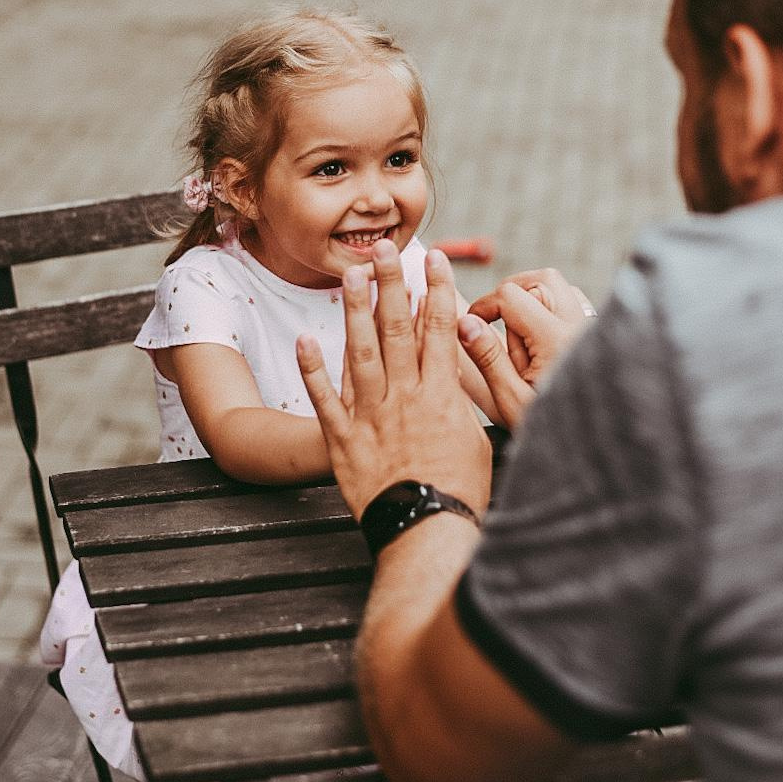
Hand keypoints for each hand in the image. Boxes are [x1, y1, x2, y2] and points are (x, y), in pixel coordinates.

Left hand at [298, 241, 492, 520]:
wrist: (426, 532)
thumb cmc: (461, 492)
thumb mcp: (478, 439)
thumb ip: (465, 401)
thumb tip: (466, 371)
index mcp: (441, 396)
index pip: (439, 331)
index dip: (437, 291)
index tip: (433, 260)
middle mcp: (404, 397)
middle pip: (397, 329)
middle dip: (390, 284)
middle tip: (380, 249)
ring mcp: (371, 416)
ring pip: (360, 353)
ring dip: (352, 311)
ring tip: (348, 275)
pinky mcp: (344, 440)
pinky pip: (324, 400)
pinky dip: (313, 370)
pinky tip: (305, 340)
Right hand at [459, 268, 594, 429]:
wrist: (595, 447)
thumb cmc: (552, 428)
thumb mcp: (511, 398)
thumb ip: (488, 357)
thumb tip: (465, 322)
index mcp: (555, 340)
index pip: (511, 296)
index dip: (484, 305)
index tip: (472, 324)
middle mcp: (579, 325)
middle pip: (539, 280)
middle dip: (511, 296)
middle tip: (497, 324)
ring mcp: (592, 326)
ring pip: (559, 285)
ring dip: (532, 297)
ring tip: (518, 331)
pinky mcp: (596, 333)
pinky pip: (574, 300)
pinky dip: (552, 305)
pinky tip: (540, 333)